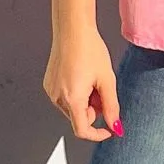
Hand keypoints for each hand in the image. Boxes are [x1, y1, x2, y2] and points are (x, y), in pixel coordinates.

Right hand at [43, 0, 121, 141]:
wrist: (72, 30)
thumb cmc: (90, 50)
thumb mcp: (107, 80)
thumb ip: (112, 107)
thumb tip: (115, 126)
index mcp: (72, 99)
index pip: (82, 130)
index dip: (98, 134)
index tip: (109, 129)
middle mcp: (57, 98)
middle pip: (79, 118)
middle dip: (93, 109)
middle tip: (101, 89)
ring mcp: (51, 91)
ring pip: (73, 108)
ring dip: (85, 101)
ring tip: (90, 79)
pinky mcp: (48, 84)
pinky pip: (65, 98)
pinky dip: (76, 93)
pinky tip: (80, 75)